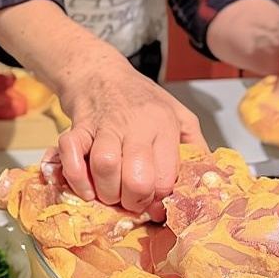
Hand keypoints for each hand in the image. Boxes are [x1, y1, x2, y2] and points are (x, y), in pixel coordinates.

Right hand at [44, 54, 208, 219]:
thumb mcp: (178, 114)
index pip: (165, 177)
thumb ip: (195, 146)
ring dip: (106, 192)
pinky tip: (86, 187)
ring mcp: (104, 125)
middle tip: (131, 202)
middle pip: (136, 178)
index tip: (155, 206)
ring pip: (105, 166)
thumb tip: (208, 179)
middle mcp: (135, 124)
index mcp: (164, 124)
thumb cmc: (140, 98)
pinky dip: (76, 177)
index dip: (159, 202)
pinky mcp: (77, 126)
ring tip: (110, 193)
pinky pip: (70, 153)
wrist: (99, 71)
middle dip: (133, 202)